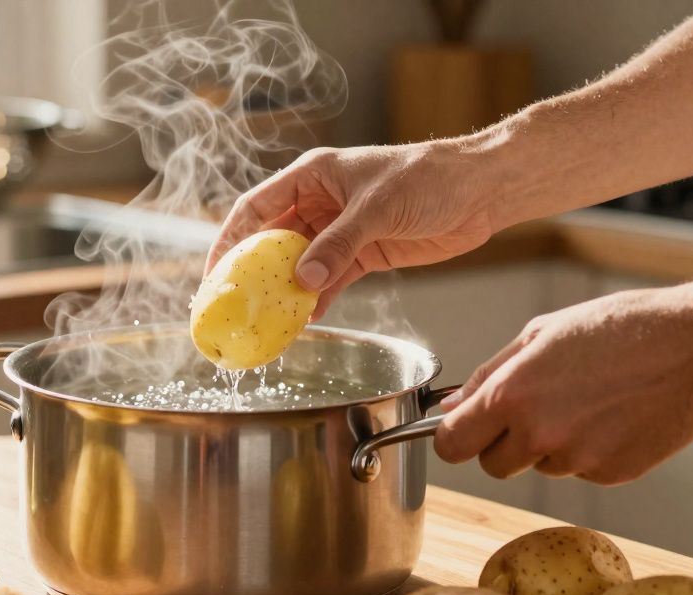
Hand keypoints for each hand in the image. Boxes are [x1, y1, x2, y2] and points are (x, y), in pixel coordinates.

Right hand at [206, 143, 496, 318]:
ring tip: (264, 320)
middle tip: (232, 304)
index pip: (256, 208)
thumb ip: (338, 244)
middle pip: (272, 240)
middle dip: (252, 272)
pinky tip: (302, 320)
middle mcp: (320, 203)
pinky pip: (329, 280)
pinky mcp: (363, 255)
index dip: (230, 239)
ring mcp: (340, 231)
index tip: (213, 272)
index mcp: (313, 176)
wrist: (479, 191)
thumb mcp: (377, 208)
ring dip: (284, 291)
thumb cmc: (428, 178)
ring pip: (300, 265)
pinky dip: (316, 300)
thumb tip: (302, 280)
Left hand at [432, 287, 692, 484]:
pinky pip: (580, 471)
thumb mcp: (541, 334)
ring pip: (539, 467)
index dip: (454, 438)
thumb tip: (450, 406)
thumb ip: (488, 374)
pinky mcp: (610, 475)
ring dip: (549, 444)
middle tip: (533, 409)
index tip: (464, 429)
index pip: (451, 445)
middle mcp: (539, 434)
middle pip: (492, 466)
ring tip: (587, 401)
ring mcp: (577, 460)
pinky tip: (613, 415)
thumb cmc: (620, 328)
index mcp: (512, 396)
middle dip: (501, 444)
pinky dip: (588, 451)